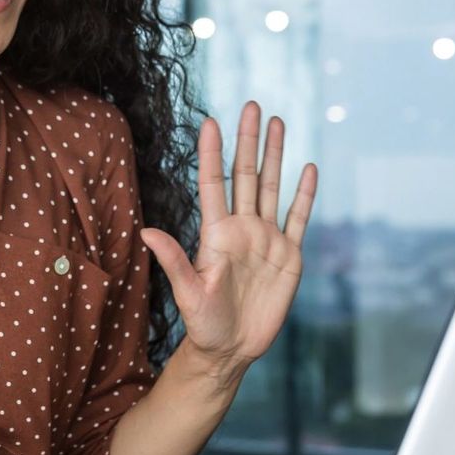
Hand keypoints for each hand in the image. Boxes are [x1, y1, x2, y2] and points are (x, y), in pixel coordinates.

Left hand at [139, 102, 317, 380]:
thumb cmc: (202, 323)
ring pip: (272, 187)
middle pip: (246, 175)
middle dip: (249, 140)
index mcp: (216, 233)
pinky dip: (304, 195)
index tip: (210, 121)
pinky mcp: (289, 256)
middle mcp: (242, 229)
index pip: (213, 184)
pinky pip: (298, 218)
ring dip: (275, 155)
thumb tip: (145, 231)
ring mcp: (267, 239)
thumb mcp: (187, 292)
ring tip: (278, 122)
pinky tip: (308, 169)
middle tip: (252, 105)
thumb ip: (172, 259)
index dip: (212, 153)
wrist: (231, 348)